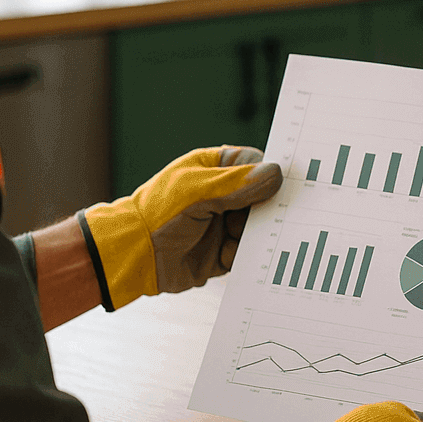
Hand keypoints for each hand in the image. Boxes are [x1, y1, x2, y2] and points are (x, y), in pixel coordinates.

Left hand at [80, 145, 281, 307]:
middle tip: (275, 215)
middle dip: (269, 208)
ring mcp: (223, 224)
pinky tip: (226, 254)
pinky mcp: (222, 253)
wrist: (133, 256)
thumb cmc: (158, 214)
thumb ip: (237, 183)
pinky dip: (243, 256)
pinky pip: (246, 253)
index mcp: (215, 169)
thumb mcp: (198, 192)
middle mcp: (222, 195)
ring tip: (240, 236)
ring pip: (258, 227)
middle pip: (263, 198)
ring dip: (255, 234)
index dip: (272, 174)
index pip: (255, 165)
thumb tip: (276, 174)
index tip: (289, 184)